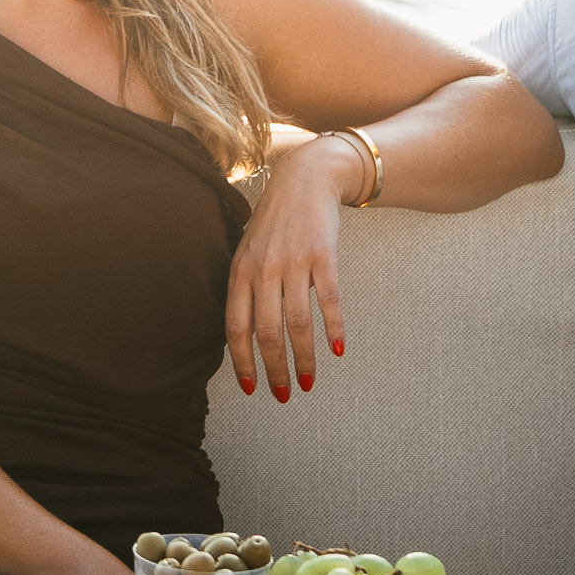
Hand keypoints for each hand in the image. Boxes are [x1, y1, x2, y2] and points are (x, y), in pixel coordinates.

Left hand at [224, 130, 365, 401]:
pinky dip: (333, 328)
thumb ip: (245, 288)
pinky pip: (328, 301)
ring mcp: (294, 263)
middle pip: (268, 333)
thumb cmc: (274, 222)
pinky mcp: (323, 256)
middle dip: (275, 370)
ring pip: (297, 324)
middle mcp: (263, 270)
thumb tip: (244, 337)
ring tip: (309, 381)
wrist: (305, 179)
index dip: (243, 362)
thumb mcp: (248, 251)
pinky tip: (337, 350)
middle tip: (284, 394)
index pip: (237, 328)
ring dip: (305, 359)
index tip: (252, 388)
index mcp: (240, 272)